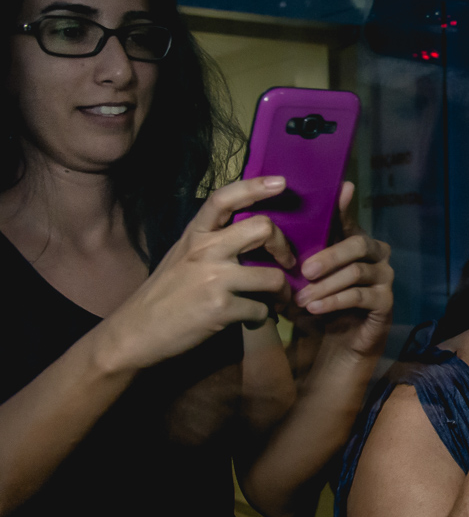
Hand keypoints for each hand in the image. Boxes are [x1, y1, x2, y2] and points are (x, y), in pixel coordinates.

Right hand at [103, 177, 292, 370]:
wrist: (135, 333)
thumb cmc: (164, 295)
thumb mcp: (183, 257)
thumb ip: (214, 242)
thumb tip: (256, 236)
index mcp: (195, 235)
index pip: (224, 198)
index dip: (254, 186)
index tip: (281, 183)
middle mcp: (205, 250)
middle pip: (263, 229)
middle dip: (284, 247)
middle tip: (286, 262)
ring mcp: (214, 279)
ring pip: (273, 277)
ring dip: (282, 293)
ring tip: (276, 301)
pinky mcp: (221, 309)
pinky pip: (261, 310)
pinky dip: (261, 318)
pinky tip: (248, 320)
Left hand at [291, 182, 393, 357]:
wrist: (333, 343)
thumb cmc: (317, 304)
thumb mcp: (301, 279)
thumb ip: (295, 255)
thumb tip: (272, 229)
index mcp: (355, 242)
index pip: (349, 220)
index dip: (344, 206)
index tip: (340, 189)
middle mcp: (376, 255)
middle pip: (358, 243)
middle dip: (329, 255)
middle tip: (304, 270)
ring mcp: (384, 277)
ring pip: (357, 271)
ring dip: (326, 285)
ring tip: (301, 298)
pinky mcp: (386, 302)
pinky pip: (360, 296)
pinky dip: (335, 301)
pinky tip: (315, 308)